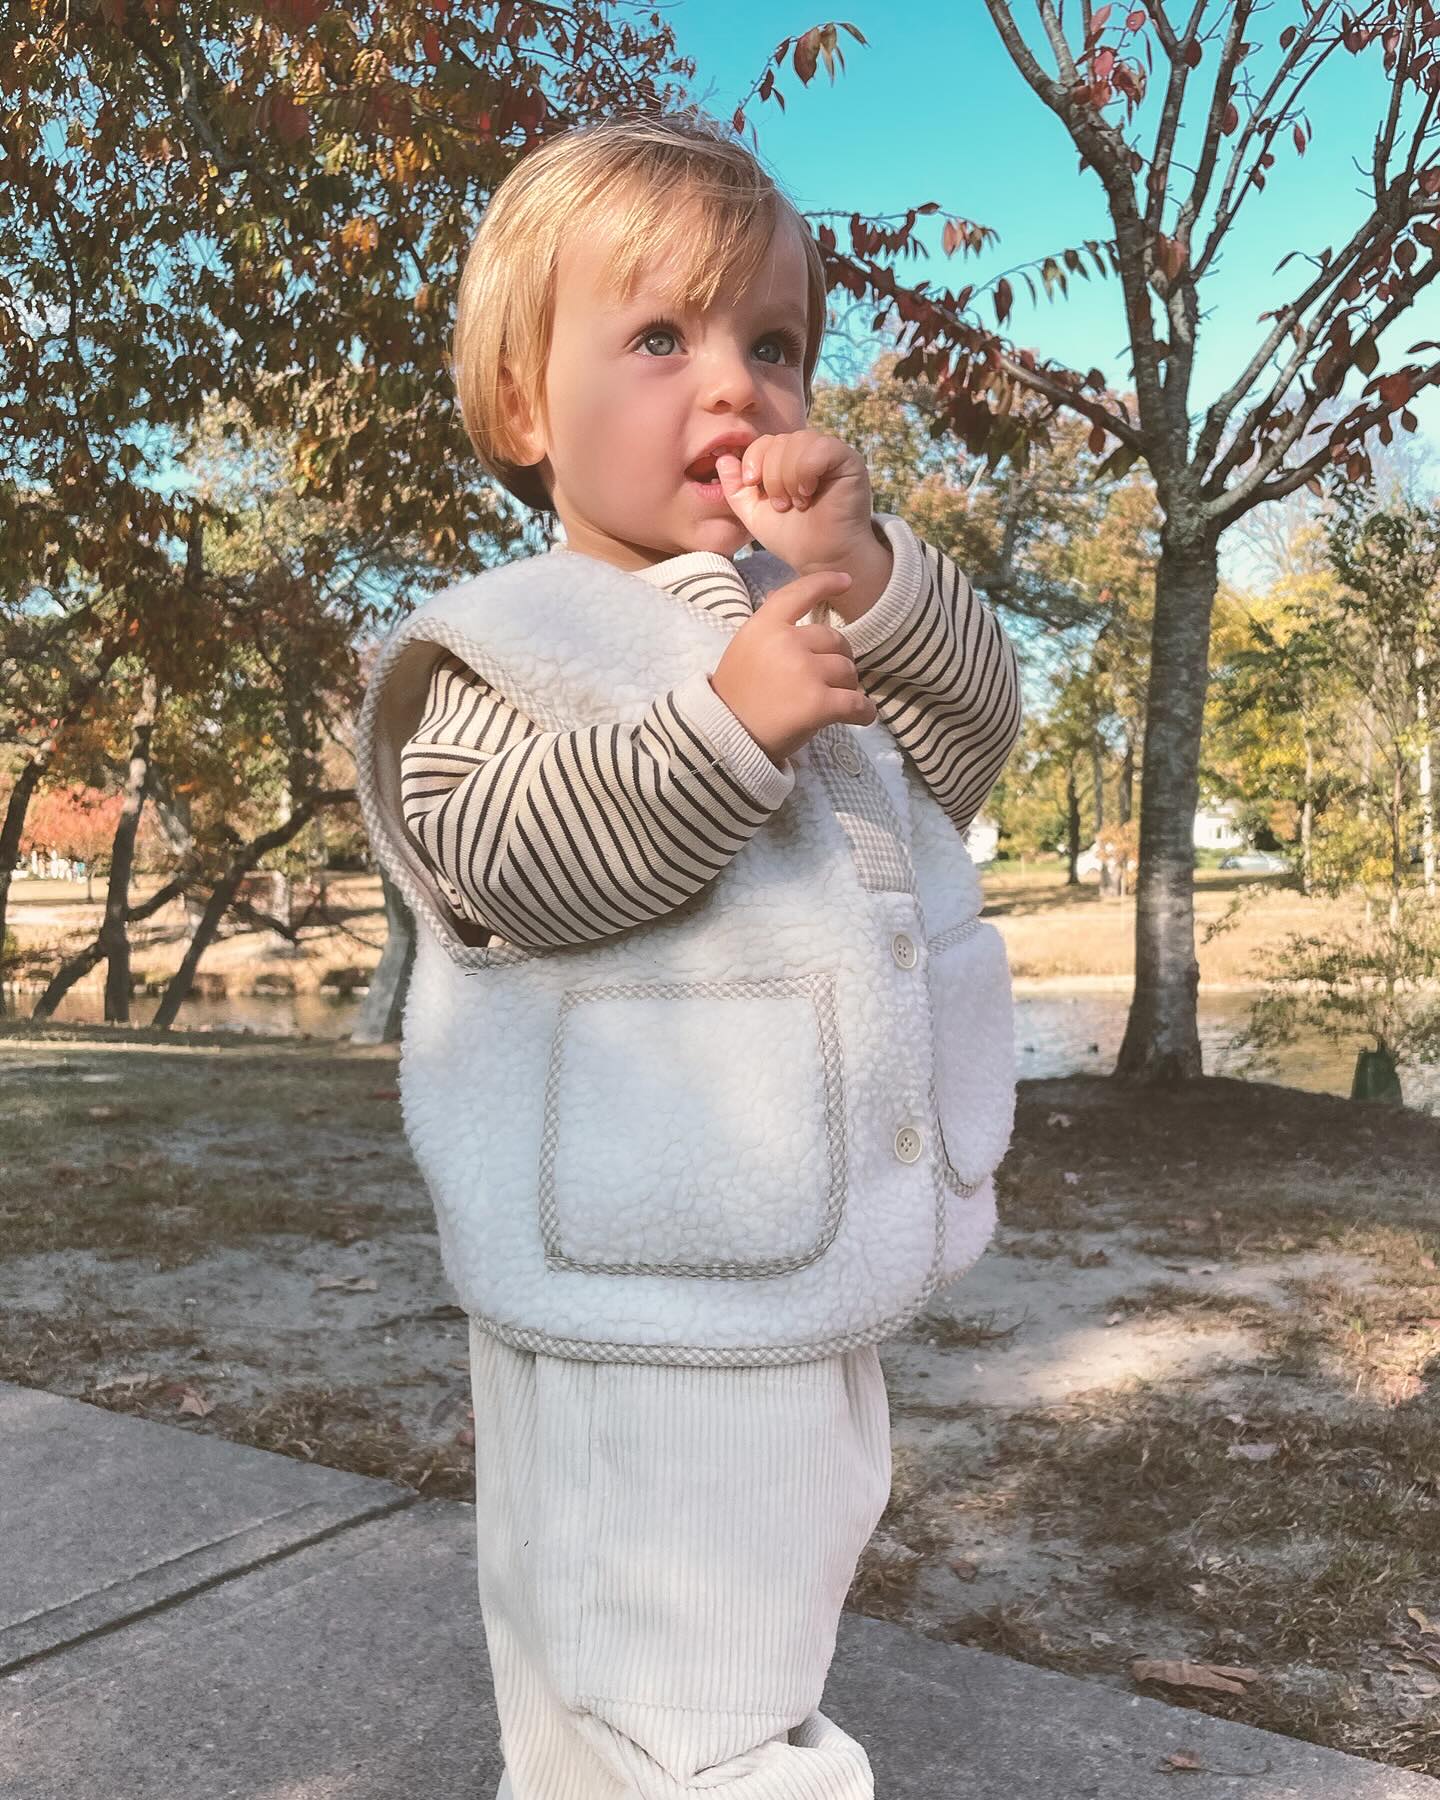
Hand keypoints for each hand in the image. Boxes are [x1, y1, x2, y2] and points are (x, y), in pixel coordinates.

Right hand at [708, 569, 876, 766]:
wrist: (724, 738)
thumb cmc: (735, 696)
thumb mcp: (744, 649)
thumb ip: (770, 628)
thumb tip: (788, 600)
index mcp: (765, 626)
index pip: (800, 594)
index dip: (826, 583)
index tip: (847, 581)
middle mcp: (786, 643)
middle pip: (835, 640)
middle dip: (839, 659)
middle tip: (830, 680)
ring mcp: (804, 672)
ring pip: (847, 671)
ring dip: (848, 687)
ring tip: (835, 702)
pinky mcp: (819, 703)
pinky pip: (857, 703)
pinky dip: (864, 711)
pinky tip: (862, 716)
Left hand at [715, 429, 876, 576]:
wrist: (823, 560)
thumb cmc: (794, 538)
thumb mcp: (754, 514)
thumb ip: (736, 488)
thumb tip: (722, 458)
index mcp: (789, 460)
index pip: (765, 441)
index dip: (753, 459)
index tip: (753, 486)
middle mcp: (810, 452)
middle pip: (779, 440)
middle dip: (771, 476)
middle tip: (782, 505)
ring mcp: (831, 454)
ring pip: (798, 441)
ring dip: (788, 477)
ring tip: (797, 503)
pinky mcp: (849, 461)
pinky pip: (821, 447)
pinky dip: (806, 471)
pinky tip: (808, 494)